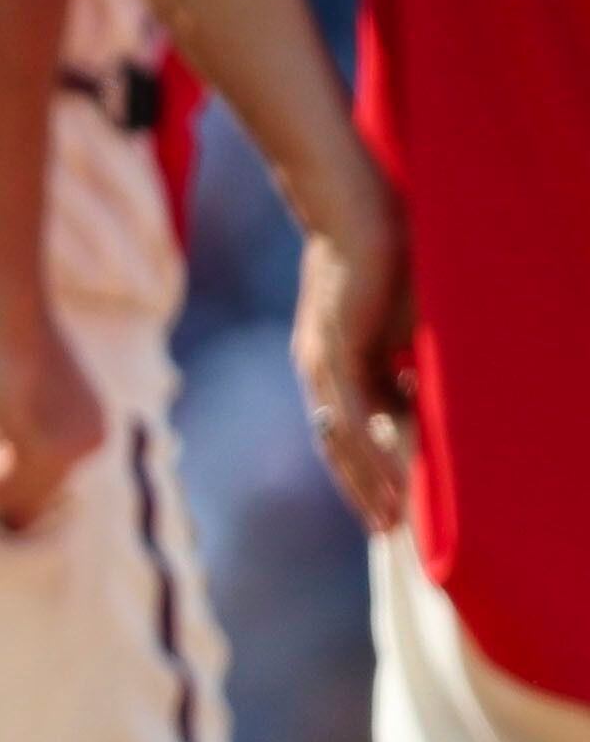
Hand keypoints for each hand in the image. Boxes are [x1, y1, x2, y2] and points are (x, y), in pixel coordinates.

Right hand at [0, 302, 106, 530]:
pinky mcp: (43, 448)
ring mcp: (72, 448)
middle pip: (28, 487)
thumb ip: (20, 412)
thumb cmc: (3, 325)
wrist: (8, 307)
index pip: (44, 474)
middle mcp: (92, 441)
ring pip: (7, 489)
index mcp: (92, 425)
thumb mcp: (19, 375)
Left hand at [295, 182, 416, 534]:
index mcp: (332, 361)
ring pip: (343, 441)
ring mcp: (322, 363)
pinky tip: (392, 484)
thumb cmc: (382, 256)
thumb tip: (421, 391)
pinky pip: (353, 417)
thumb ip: (403, 358)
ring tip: (393, 522)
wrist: (353, 211)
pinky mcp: (335, 353)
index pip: (344, 430)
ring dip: (369, 484)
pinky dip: (372, 456)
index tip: (386, 503)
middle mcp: (319, 369)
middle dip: (362, 489)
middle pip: (338, 445)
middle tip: (389, 531)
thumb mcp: (397, 321)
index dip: (363, 469)